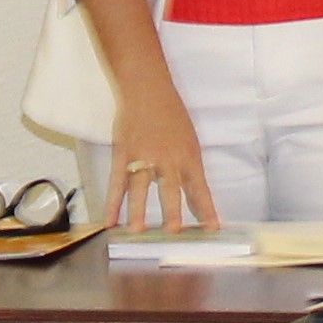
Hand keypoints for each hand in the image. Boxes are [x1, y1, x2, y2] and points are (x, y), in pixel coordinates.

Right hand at [106, 78, 219, 235]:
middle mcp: (167, 159)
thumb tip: (195, 194)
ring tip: (136, 231)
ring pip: (140, 187)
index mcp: (188, 156)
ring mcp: (143, 157)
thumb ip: (190, 167)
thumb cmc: (172, 115)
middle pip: (170, 189)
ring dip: (138, 210)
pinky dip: (112, 202)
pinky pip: (117, 182)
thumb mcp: (190, 140)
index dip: (206, 209)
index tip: (212, 228)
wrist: (148, 90)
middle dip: (172, 211)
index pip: (199, 188)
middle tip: (173, 232)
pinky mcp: (124, 154)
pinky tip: (110, 221)